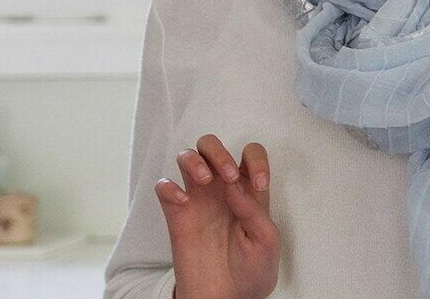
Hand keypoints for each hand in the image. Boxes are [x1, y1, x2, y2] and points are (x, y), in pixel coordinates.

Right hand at [155, 134, 278, 298]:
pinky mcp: (176, 215)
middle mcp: (222, 190)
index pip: (250, 154)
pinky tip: (184, 202)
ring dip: (194, 160)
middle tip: (228, 176)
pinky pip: (163, 187)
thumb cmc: (252, 270)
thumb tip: (234, 183)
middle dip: (219, 152)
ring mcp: (198, 200)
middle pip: (211, 146)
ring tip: (207, 180)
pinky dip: (169, 187)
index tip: (259, 184)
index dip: (256, 160)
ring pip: (186, 157)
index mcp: (249, 192)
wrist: (228, 298)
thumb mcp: (266, 240)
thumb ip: (254, 209)